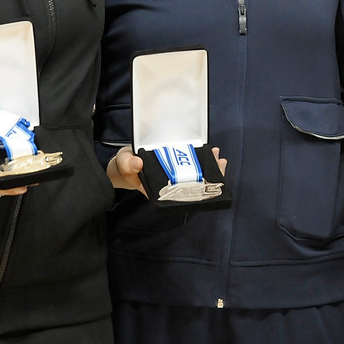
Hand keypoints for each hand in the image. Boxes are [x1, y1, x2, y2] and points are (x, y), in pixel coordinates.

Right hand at [108, 147, 227, 197]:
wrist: (126, 162)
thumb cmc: (126, 166)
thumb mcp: (123, 164)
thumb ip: (127, 164)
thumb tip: (138, 163)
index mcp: (160, 189)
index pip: (183, 193)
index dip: (199, 190)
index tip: (210, 183)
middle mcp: (170, 182)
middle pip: (194, 183)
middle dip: (209, 174)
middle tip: (220, 163)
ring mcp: (175, 172)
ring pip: (196, 172)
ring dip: (208, 164)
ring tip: (217, 155)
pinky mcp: (176, 162)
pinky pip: (192, 161)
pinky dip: (202, 156)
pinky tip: (210, 150)